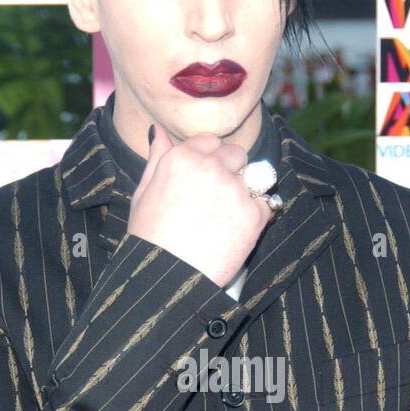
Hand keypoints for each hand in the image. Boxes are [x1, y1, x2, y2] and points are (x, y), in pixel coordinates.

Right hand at [126, 123, 276, 288]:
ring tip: (226, 218)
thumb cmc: (149, 240)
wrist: (167, 279)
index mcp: (181, 158)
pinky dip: (258, 215)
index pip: (210, 141)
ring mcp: (234, 189)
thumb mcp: (142, 194)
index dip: (210, 159)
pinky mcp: (254, 213)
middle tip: (217, 200)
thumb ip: (156, 159)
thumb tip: (158, 131)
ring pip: (254, 175)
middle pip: (236, 153)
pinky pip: (267, 202)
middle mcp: (210, 167)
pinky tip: (237, 231)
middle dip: (231, 170)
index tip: (205, 180)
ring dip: (246, 190)